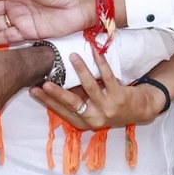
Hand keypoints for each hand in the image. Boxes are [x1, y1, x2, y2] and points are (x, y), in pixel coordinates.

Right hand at [31, 51, 162, 131]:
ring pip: (90, 87)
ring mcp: (107, 107)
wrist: (140, 110)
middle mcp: (94, 117)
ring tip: (72, 56)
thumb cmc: (110, 107)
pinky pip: (108, 77)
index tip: (33, 90)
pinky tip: (95, 52)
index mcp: (84, 122)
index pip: (61, 111)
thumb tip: (53, 83)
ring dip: (80, 70)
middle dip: (57, 93)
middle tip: (44, 83)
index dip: (47, 101)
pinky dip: (101, 64)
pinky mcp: (119, 96)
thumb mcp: (91, 110)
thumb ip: (76, 100)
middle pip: (72, 103)